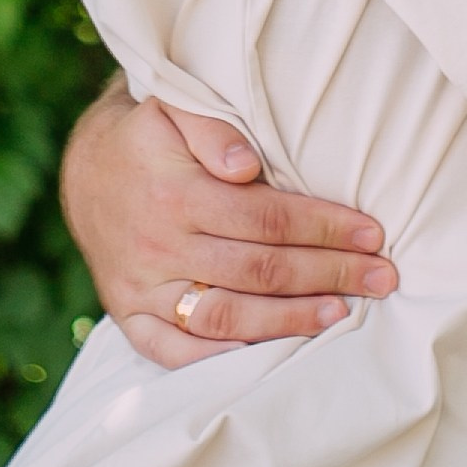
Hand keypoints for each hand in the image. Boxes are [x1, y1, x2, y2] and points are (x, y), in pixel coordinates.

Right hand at [61, 77, 398, 369]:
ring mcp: (141, 288)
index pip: (267, 219)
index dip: (325, 228)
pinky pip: (174, 352)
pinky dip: (222, 360)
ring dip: (290, 321)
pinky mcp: (128, 315)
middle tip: (381, 277)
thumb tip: (245, 165)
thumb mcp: (174, 106)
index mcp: (175, 195)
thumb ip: (211, 128)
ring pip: (226, 317)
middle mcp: (158, 247)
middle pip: (258, 271)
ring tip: (342, 315)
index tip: (372, 234)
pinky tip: (271, 353)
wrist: (84, 169)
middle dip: (328, 274)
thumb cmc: (150, 135)